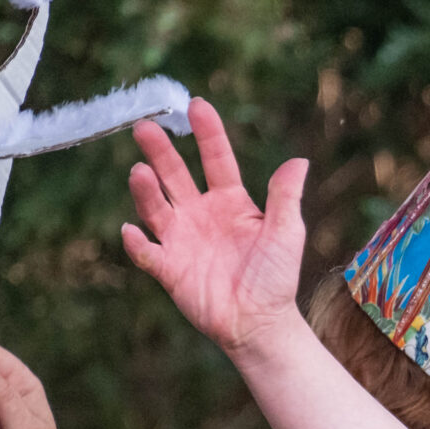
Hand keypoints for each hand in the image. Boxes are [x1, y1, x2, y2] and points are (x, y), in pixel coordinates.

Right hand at [120, 97, 309, 360]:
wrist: (261, 324)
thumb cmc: (277, 278)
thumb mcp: (287, 233)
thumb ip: (285, 197)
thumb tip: (298, 161)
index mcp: (230, 202)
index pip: (216, 159)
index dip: (207, 133)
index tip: (196, 105)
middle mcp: (201, 214)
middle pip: (175, 175)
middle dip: (160, 151)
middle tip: (145, 126)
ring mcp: (182, 240)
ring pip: (156, 208)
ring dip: (146, 190)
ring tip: (140, 172)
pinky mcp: (169, 269)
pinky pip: (148, 253)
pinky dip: (137, 243)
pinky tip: (130, 230)